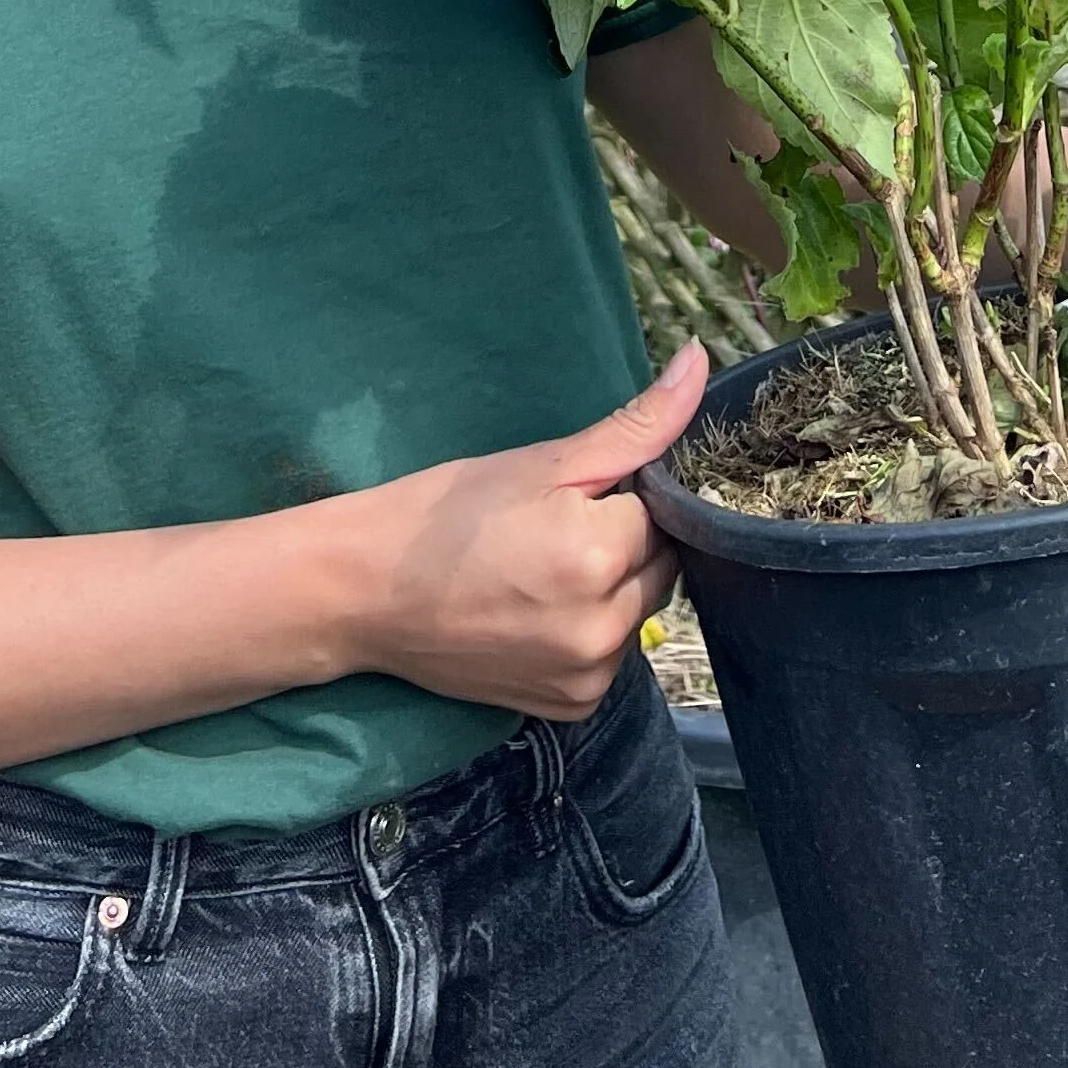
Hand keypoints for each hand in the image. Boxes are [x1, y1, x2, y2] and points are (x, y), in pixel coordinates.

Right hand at [335, 346, 706, 720]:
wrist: (367, 591)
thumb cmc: (446, 513)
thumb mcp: (542, 461)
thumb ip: (635, 424)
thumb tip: (699, 361)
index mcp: (601, 555)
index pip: (660, 511)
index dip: (618, 495)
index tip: (569, 495)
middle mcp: (605, 628)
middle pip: (657, 566)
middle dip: (622, 541)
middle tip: (551, 527)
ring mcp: (587, 675)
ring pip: (637, 612)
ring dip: (610, 588)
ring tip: (538, 568)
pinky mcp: (569, 706)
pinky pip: (609, 657)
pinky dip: (588, 631)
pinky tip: (537, 610)